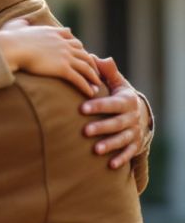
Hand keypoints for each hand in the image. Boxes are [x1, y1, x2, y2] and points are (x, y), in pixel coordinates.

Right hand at [0, 19, 101, 96]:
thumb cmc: (10, 38)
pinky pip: (79, 78)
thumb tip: (22, 21)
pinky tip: (91, 93)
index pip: (71, 38)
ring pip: (85, 66)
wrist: (11, 47)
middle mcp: (62, 43)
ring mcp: (64, 55)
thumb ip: (22, 23)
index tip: (80, 53)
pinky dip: (87, 86)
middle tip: (94, 72)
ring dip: (93, 76)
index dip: (77, 47)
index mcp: (52, 33)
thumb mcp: (16, 26)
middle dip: (90, 62)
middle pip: (83, 52)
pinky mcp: (62, 68)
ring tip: (97, 85)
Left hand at [80, 55, 150, 169]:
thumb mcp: (117, 84)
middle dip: (102, 127)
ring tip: (96, 150)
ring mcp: (134, 132)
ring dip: (110, 144)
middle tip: (85, 131)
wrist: (139, 114)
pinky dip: (121, 158)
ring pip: (123, 139)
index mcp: (126, 101)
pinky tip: (110, 165)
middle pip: (117, 123)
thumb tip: (96, 57)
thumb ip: (107, 72)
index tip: (81, 108)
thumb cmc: (120, 96)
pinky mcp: (135, 144)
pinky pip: (129, 152)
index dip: (98, 106)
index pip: (112, 104)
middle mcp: (132, 117)